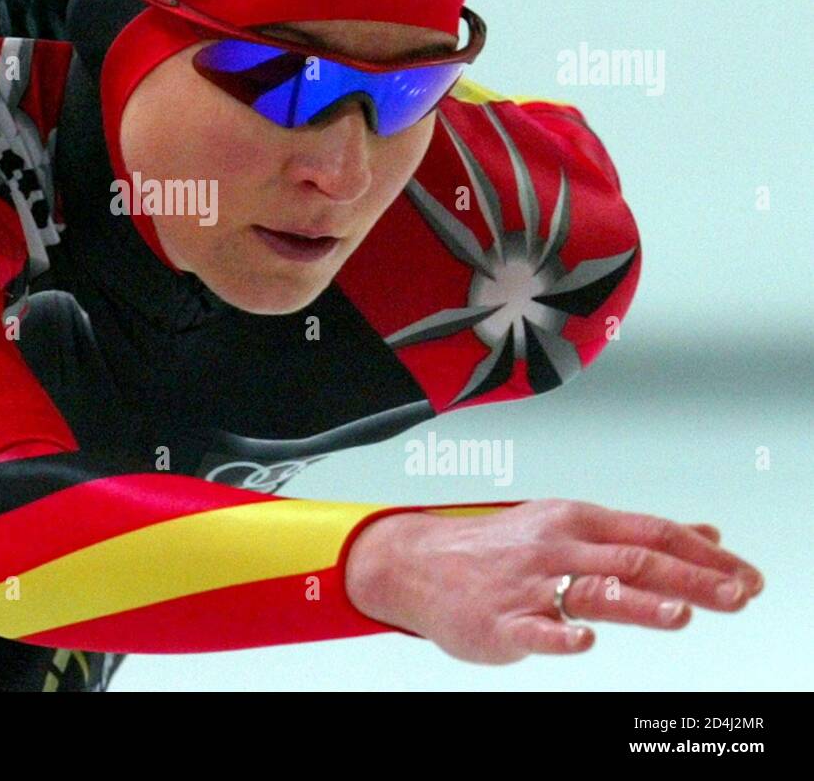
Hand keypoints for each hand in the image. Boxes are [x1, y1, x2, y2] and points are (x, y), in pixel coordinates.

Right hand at [344, 498, 763, 663]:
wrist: (418, 562)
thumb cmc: (500, 548)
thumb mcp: (569, 527)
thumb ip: (638, 535)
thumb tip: (707, 534)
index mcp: (576, 521)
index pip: (650, 533)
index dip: (702, 554)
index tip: (746, 575)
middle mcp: (557, 547)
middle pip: (633, 560)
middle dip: (691, 579)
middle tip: (737, 596)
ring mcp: (529, 585)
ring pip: (590, 591)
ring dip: (639, 602)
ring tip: (681, 614)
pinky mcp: (502, 622)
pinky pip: (535, 630)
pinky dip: (561, 635)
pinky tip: (584, 642)